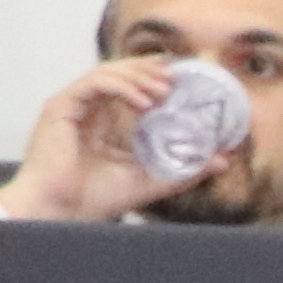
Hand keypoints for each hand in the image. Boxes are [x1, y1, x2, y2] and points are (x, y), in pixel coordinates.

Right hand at [0, 59, 198, 223]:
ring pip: (106, 73)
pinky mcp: (59, 108)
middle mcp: (86, 109)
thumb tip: (223, 161)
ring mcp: (72, 107)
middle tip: (175, 79)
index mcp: (102, 121)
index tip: (179, 75)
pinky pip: (93, 84)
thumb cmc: (97, 198)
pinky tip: (143, 102)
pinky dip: (121, 87)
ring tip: (164, 90)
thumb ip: (185, 169)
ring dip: (138, 77)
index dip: (150, 75)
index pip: (127, 86)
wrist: (62, 211)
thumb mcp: (152, 180)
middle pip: (116, 73)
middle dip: (147, 71)